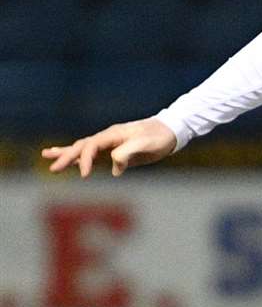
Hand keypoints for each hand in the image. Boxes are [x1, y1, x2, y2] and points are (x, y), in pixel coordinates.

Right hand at [42, 118, 177, 178]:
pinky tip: (71, 160)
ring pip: (83, 147)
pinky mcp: (114, 150)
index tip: (84, 175)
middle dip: (67, 157)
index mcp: (114, 134)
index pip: (92, 146)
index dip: (85, 160)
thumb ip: (129, 153)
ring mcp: (109, 143)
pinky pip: (93, 153)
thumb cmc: (159, 138)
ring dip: (66, 153)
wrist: (170, 132)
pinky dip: (80, 156)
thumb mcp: (146, 145)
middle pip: (82, 146)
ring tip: (47, 155)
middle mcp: (108, 137)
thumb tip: (115, 168)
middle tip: (52, 169)